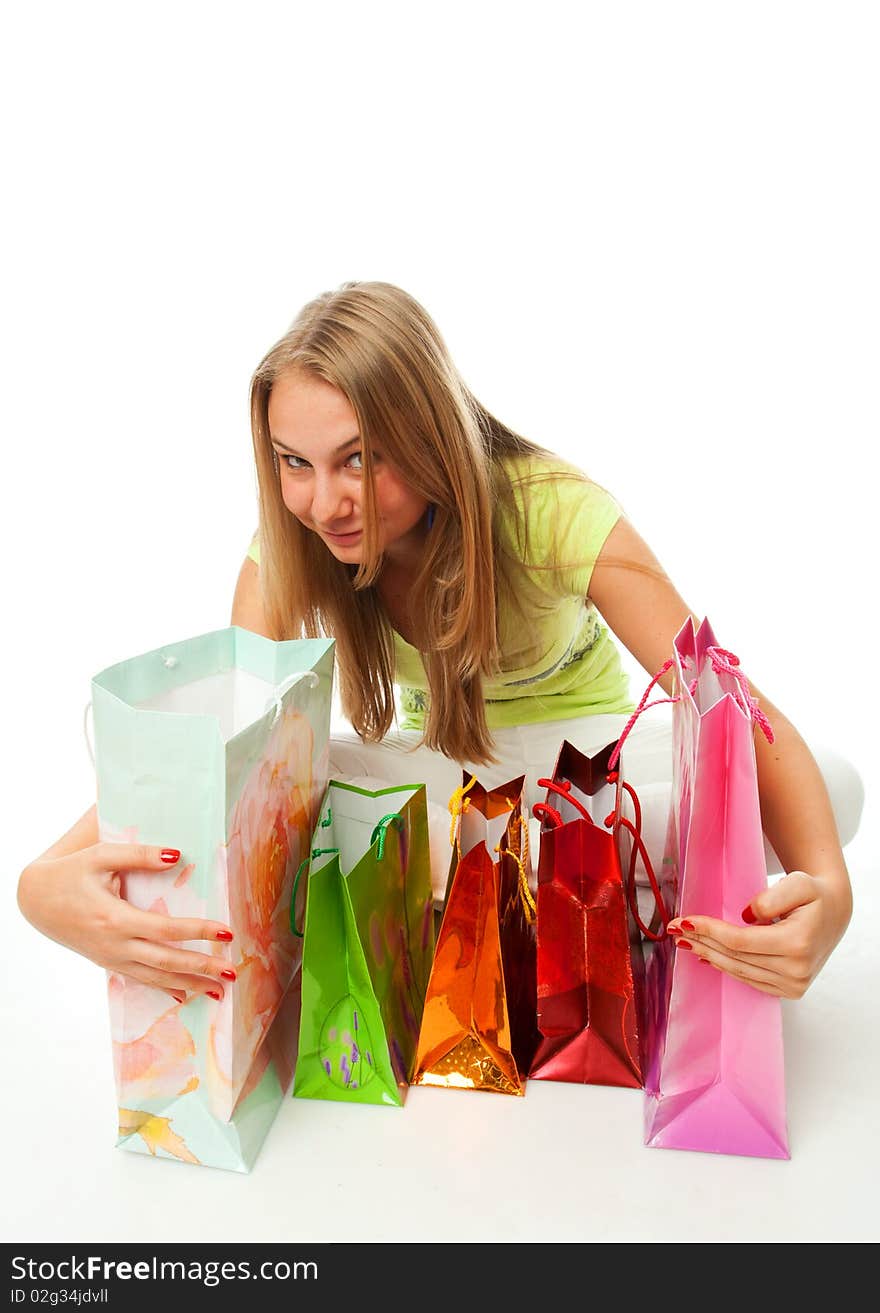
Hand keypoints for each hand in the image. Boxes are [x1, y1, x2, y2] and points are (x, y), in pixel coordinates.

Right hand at [17, 842, 236, 1002]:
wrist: (35, 899)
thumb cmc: (70, 873)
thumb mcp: (101, 855)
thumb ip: (139, 855)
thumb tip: (177, 855)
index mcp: (115, 918)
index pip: (166, 930)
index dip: (198, 931)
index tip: (226, 932)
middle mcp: (115, 945)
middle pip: (166, 961)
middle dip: (202, 967)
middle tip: (232, 972)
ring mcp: (111, 958)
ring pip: (155, 977)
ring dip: (189, 984)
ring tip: (219, 990)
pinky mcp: (107, 961)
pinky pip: (140, 979)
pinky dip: (164, 987)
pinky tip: (184, 996)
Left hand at [666, 870, 852, 998]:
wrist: (835, 913)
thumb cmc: (814, 894)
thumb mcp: (798, 883)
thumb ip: (771, 897)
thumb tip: (745, 917)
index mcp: (797, 944)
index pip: (739, 941)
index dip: (708, 931)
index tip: (684, 919)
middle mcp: (795, 970)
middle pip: (734, 957)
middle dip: (701, 941)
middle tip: (673, 928)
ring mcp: (794, 984)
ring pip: (738, 971)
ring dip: (708, 955)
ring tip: (685, 941)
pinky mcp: (790, 990)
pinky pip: (750, 980)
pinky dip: (726, 968)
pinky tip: (707, 956)